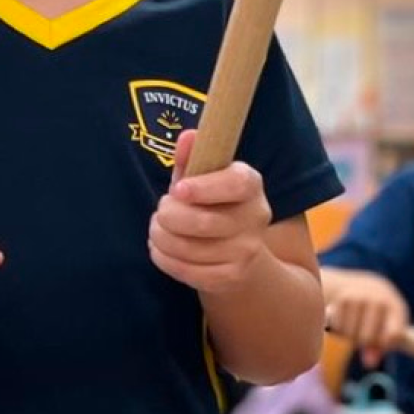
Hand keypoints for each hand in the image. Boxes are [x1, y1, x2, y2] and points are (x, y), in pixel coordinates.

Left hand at [149, 129, 272, 293]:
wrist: (238, 252)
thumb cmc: (212, 204)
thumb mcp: (203, 177)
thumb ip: (193, 158)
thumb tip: (188, 137)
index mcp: (251, 184)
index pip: (235, 184)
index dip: (204, 187)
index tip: (177, 189)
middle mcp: (256, 217)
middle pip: (203, 221)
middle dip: (168, 216)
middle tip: (160, 211)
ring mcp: (247, 251)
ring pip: (190, 249)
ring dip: (161, 238)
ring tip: (157, 229)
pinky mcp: (232, 277)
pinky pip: (188, 272)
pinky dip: (165, 260)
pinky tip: (161, 250)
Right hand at [323, 268, 409, 367]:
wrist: (358, 286)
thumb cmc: (377, 314)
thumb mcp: (384, 327)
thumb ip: (380, 346)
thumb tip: (369, 363)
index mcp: (396, 306)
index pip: (393, 334)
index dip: (384, 345)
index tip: (378, 346)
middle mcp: (379, 299)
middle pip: (367, 338)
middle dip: (363, 342)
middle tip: (363, 334)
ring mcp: (360, 297)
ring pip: (350, 333)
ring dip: (349, 335)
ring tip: (354, 324)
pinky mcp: (342, 298)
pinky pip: (338, 326)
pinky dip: (338, 327)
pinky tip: (343, 318)